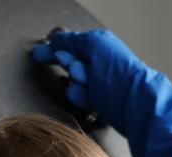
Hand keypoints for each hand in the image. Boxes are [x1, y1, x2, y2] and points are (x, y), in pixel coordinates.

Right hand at [30, 29, 151, 132]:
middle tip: (79, 70)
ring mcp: (98, 84)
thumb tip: (55, 39)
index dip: (53, 50)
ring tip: (88, 87)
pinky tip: (89, 99)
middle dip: (71, 67)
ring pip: (72, 84)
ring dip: (76, 86)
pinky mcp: (97, 102)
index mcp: (100, 47)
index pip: (70, 46)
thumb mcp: (93, 45)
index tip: (39, 54)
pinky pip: (78, 99)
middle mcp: (99, 64)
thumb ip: (72, 41)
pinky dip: (81, 98)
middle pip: (69, 65)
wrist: (132, 102)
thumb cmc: (117, 71)